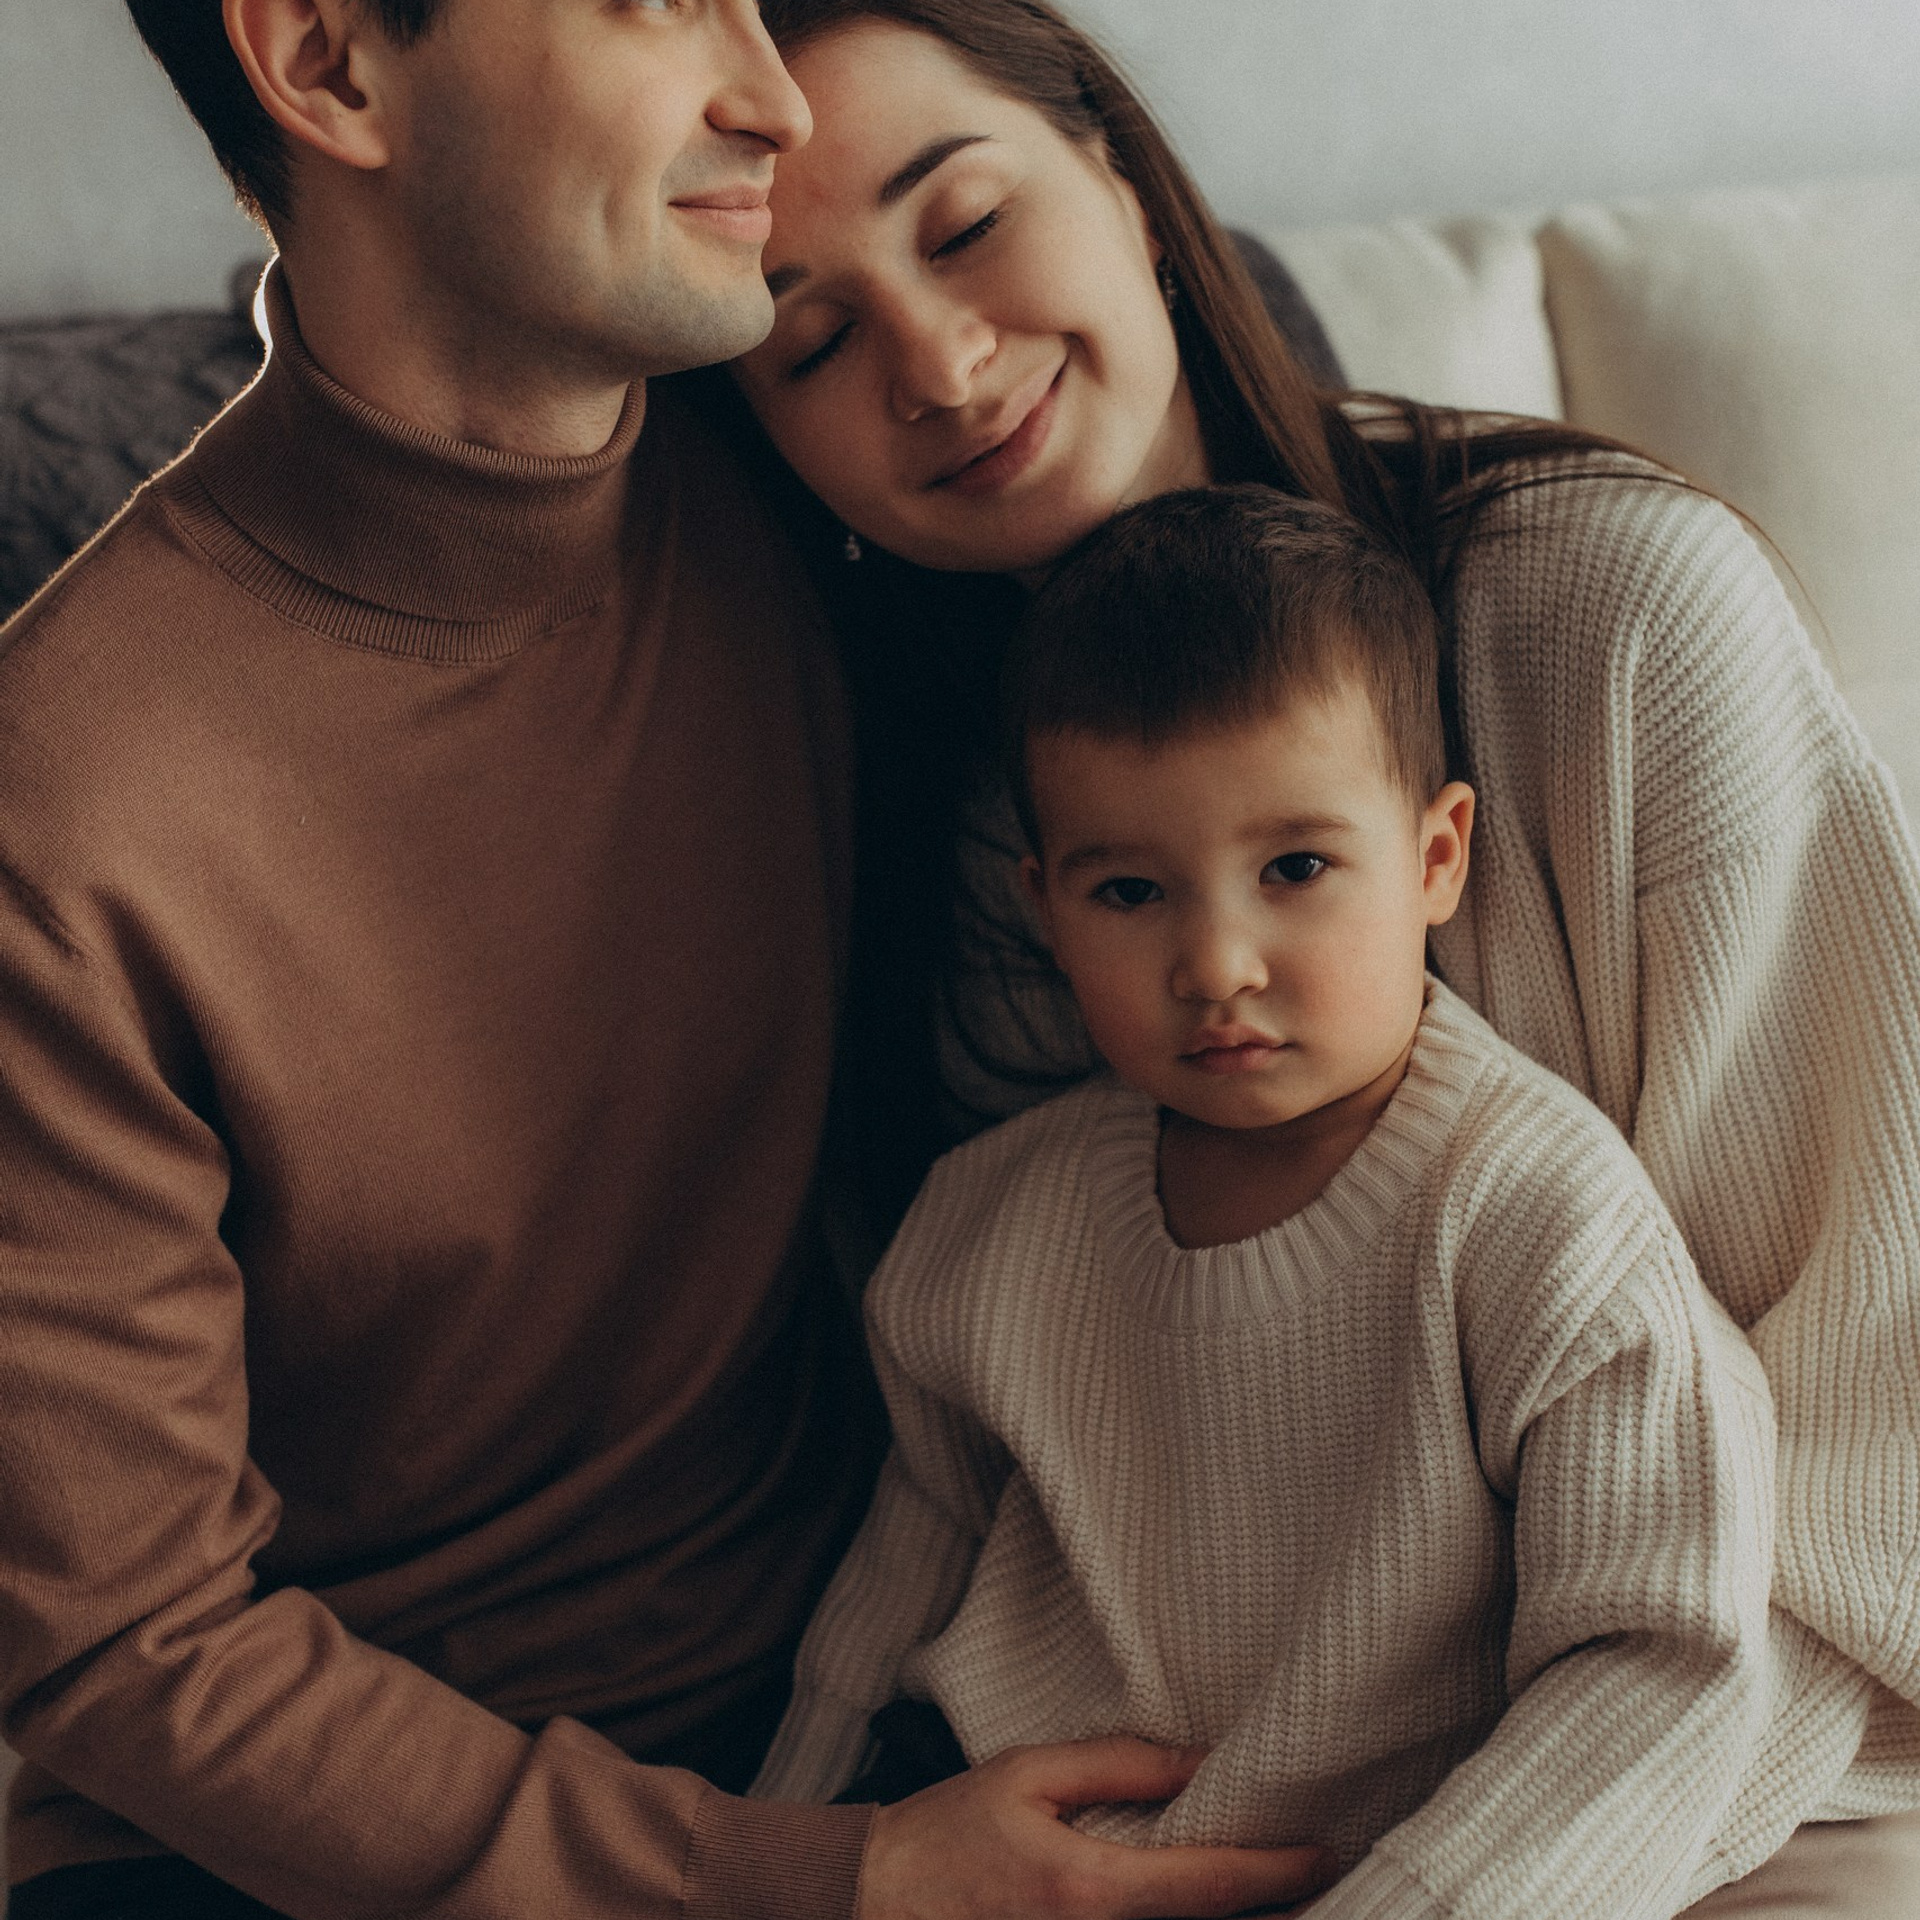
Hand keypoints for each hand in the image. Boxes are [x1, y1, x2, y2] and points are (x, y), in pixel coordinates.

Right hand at [854, 1734, 1336, 1918]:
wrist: (867, 1905)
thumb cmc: (943, 1835)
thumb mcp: (1026, 1776)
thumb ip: (1117, 1765)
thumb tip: (1198, 1761)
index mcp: (1089, 1892)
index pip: (1210, 1887)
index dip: (1277, 1871)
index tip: (1323, 1852)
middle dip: (1269, 1914)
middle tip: (1320, 1885)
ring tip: (1278, 1902)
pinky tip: (1203, 1913)